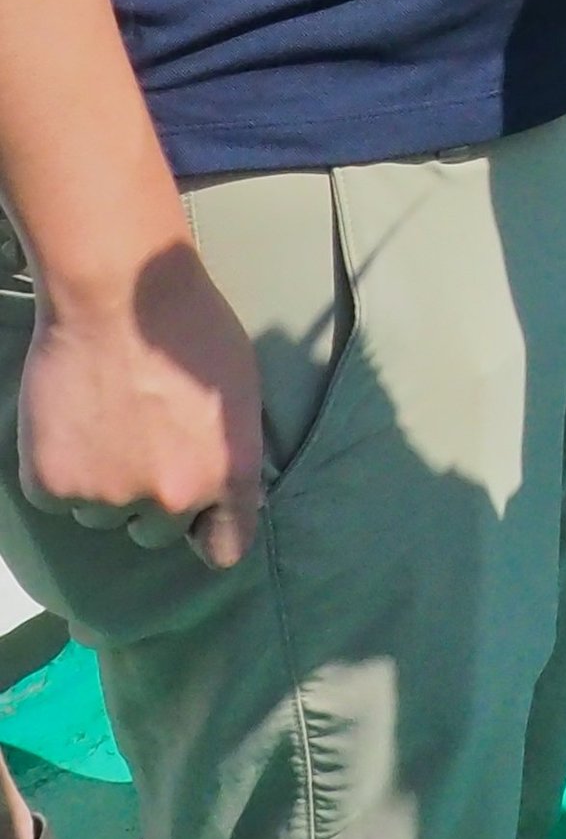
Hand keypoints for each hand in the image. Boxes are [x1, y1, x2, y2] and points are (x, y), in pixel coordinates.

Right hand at [19, 242, 265, 568]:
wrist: (117, 290)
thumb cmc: (188, 323)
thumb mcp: (238, 389)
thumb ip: (231, 448)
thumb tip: (226, 490)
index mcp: (226, 476)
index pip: (224, 548)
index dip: (208, 533)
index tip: (197, 521)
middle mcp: (170, 500)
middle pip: (155, 531)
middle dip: (148, 496)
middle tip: (136, 441)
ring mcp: (107, 496)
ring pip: (101, 514)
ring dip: (102, 483)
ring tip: (102, 422)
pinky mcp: (53, 484)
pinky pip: (57, 496)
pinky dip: (59, 468)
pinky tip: (70, 421)